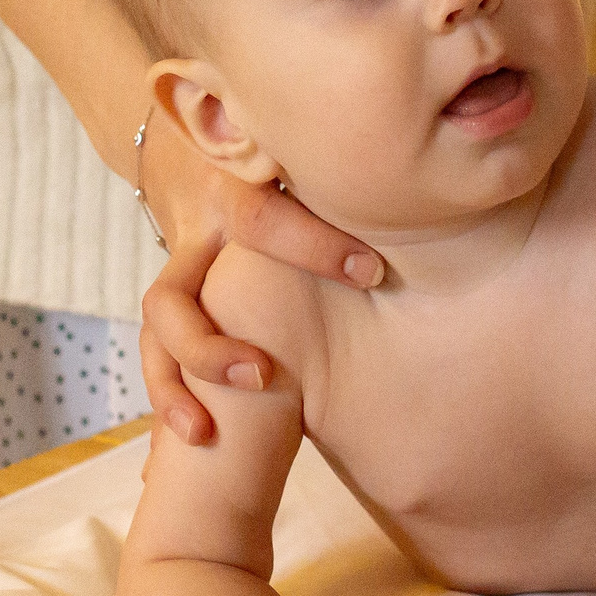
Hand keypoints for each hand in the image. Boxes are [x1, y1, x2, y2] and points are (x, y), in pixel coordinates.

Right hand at [137, 116, 386, 445]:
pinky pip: (156, 356)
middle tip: (260, 378)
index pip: (263, 218)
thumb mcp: (309, 170)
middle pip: (177, 292)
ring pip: (156, 326)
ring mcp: (176, 272)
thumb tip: (440, 200)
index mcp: (236, 193)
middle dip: (209, 346)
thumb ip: (351, 190)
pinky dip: (171, 397)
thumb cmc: (285, 173)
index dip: (313, 247)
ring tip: (201, 431)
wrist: (194, 159)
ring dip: (178, 382)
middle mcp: (199, 236)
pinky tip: (191, 436)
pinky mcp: (168, 308)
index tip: (370, 275)